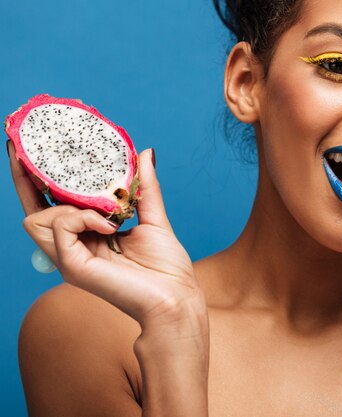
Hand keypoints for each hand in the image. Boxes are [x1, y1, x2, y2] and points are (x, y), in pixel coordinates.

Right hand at [9, 143, 205, 330]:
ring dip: (68, 205)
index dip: (37, 180)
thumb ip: (144, 187)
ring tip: (104, 214)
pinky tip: (109, 226)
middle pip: (32, 211)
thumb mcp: (154, 218)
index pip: (51, 206)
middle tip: (26, 151)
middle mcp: (72, 248)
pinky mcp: (73, 266)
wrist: (176, 298)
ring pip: (37, 218)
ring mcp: (69, 258)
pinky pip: (60, 227)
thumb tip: (145, 152)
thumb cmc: (166, 268)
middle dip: (28, 180)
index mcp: (87, 237)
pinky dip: (83, 218)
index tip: (31, 149)